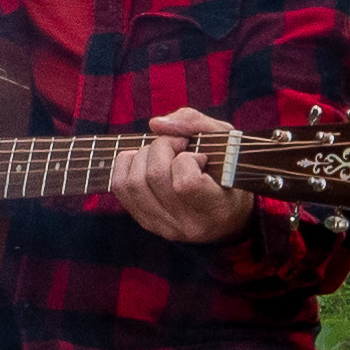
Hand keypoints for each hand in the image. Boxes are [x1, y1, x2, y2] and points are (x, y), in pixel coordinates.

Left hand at [113, 107, 257, 244]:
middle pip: (155, 176)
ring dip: (143, 155)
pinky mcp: (145, 221)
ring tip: (162, 152)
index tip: (199, 155)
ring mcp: (163, 225)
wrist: (227, 214)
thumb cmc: (230, 173)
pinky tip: (144, 160)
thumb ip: (196, 124)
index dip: (187, 159)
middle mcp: (187, 223)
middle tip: (177, 144)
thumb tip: (156, 124)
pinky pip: (120, 188)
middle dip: (162, 146)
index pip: (186, 183)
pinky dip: (126, 165)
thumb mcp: (227, 142)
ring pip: (133, 183)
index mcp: (216, 209)